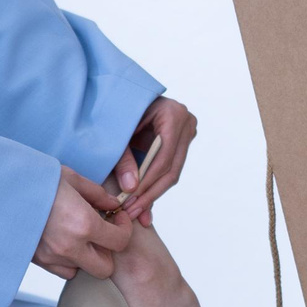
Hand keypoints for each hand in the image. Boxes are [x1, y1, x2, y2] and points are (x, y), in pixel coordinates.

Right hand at [33, 166, 136, 279]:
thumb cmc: (35, 178)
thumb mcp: (69, 178)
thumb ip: (96, 193)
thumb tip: (114, 203)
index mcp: (83, 223)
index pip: (120, 242)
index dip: (125, 230)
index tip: (117, 218)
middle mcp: (69, 246)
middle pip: (105, 268)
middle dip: (109, 252)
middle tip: (102, 232)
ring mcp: (51, 256)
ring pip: (82, 270)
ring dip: (86, 256)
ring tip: (79, 235)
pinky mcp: (37, 260)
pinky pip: (61, 270)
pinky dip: (67, 260)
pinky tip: (62, 240)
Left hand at [109, 98, 195, 225]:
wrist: (127, 95)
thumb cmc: (121, 108)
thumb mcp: (119, 131)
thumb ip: (123, 159)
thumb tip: (130, 188)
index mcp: (173, 115)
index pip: (163, 158)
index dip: (147, 182)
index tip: (131, 200)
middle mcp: (187, 123)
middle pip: (172, 169)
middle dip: (151, 193)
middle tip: (133, 211)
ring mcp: (187, 132)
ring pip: (173, 172)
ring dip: (153, 193)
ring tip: (136, 211)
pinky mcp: (182, 142)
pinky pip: (170, 168)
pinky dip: (155, 185)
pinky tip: (144, 204)